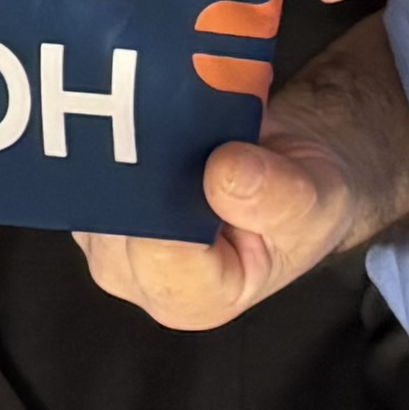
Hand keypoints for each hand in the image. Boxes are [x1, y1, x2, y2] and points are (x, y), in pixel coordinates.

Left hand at [73, 120, 379, 332]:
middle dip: (149, 162)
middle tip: (192, 119)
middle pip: (116, 213)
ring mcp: (105, 236)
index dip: (175, 199)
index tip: (213, 154)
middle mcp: (135, 276)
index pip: (158, 253)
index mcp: (191, 298)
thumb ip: (279, 197)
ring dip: (130, 138)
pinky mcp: (93, 196)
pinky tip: (156, 110)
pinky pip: (89, 158)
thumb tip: (224, 170)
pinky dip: (120, 128)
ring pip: (96, 181)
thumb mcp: (319, 204)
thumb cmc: (303, 206)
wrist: (288, 174)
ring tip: (182, 115)